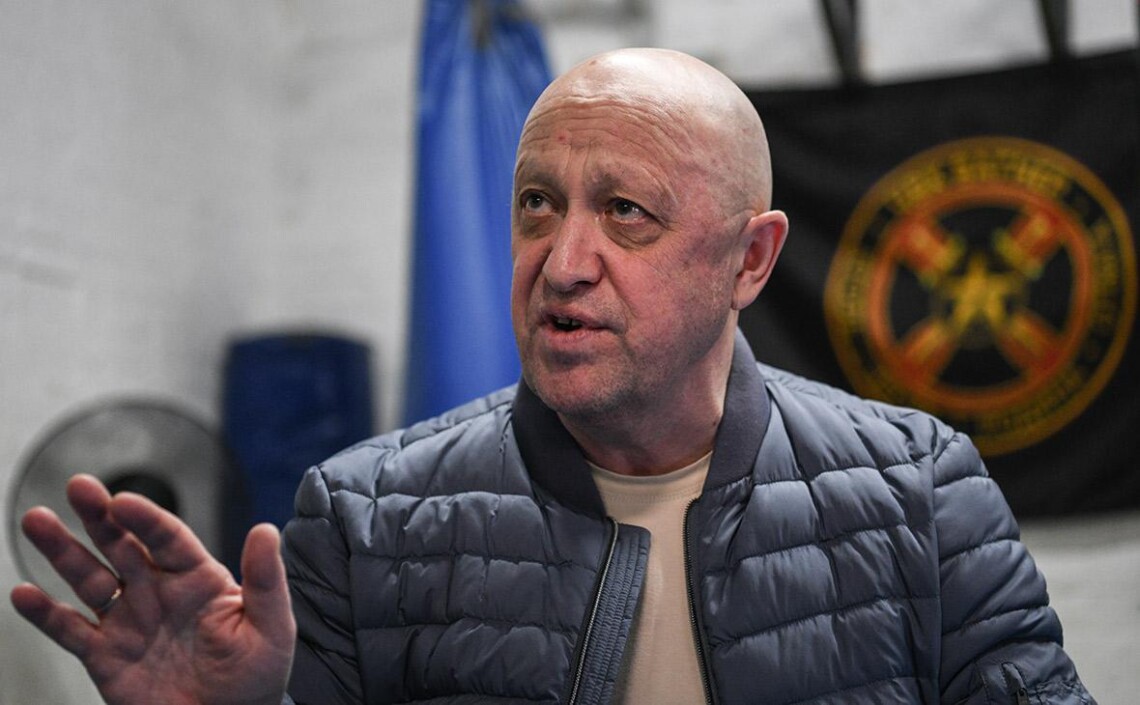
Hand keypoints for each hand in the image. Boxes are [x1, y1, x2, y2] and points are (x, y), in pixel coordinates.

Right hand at [9, 474, 294, 704]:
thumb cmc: (256, 676)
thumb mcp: (271, 626)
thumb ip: (264, 579)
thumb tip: (267, 530)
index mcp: (198, 579)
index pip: (168, 539)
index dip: (146, 519)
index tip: (123, 501)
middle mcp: (158, 592)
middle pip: (123, 546)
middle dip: (100, 516)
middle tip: (78, 486)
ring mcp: (129, 622)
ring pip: (90, 579)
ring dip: (63, 551)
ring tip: (36, 520)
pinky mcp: (106, 656)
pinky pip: (71, 631)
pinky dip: (45, 614)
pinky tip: (22, 594)